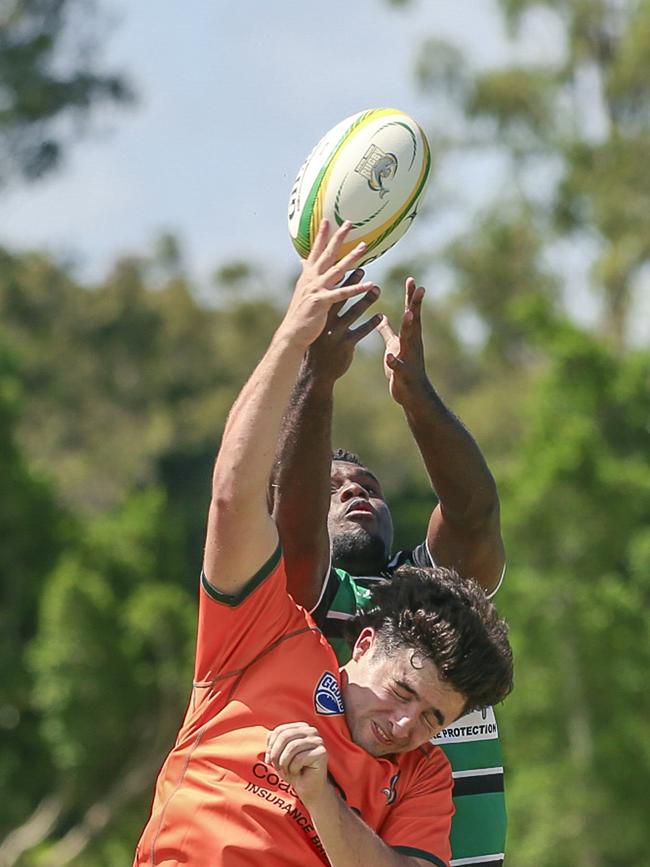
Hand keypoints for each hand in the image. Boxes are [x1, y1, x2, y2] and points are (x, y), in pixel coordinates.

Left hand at [266, 722, 328, 805]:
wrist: (308, 788)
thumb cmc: (293, 770)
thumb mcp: (279, 755)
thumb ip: (274, 742)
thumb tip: (269, 735)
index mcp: (301, 727)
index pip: (280, 730)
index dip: (270, 746)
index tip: (268, 760)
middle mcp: (311, 731)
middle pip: (284, 736)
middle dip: (276, 754)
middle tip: (276, 767)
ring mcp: (318, 741)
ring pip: (292, 747)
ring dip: (284, 763)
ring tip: (286, 770)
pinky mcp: (322, 752)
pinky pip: (300, 758)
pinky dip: (293, 768)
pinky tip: (297, 772)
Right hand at [279, 220, 378, 351]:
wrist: (292, 335)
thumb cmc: (300, 315)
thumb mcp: (302, 292)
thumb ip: (306, 275)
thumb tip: (303, 261)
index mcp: (307, 277)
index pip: (315, 252)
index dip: (321, 236)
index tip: (328, 220)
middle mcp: (311, 280)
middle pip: (327, 255)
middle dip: (338, 238)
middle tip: (349, 223)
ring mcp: (317, 291)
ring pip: (337, 270)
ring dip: (351, 258)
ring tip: (364, 247)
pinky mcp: (323, 304)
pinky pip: (343, 294)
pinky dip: (356, 288)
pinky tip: (370, 284)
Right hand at [304, 268, 381, 382]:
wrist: (315, 373)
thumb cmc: (316, 345)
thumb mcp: (313, 326)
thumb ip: (315, 308)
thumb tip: (310, 299)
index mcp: (318, 315)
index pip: (327, 292)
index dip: (337, 276)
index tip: (346, 262)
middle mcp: (325, 321)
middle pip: (340, 297)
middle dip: (351, 282)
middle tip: (363, 268)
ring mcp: (335, 333)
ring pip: (353, 313)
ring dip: (366, 300)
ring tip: (377, 289)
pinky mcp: (345, 345)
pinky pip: (360, 332)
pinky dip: (371, 324)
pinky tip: (380, 316)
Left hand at [376, 276, 428, 405]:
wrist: (412, 395)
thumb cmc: (402, 369)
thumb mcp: (394, 347)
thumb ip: (387, 331)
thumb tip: (382, 317)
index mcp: (409, 337)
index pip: (411, 313)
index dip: (411, 297)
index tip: (412, 280)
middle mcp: (412, 345)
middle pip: (414, 321)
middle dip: (415, 305)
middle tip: (418, 288)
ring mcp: (409, 359)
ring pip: (409, 341)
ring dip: (409, 328)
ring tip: (408, 314)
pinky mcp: (403, 374)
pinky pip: (398, 367)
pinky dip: (394, 362)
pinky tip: (389, 357)